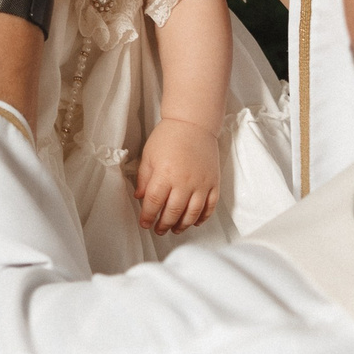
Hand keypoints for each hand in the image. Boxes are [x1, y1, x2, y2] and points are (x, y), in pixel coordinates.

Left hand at [134, 117, 220, 233]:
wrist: (193, 123)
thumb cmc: (168, 136)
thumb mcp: (149, 156)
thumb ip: (143, 178)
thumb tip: (139, 197)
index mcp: (164, 174)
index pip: (153, 203)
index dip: (148, 217)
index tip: (145, 223)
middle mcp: (183, 182)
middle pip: (172, 212)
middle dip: (163, 225)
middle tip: (159, 230)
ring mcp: (201, 183)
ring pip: (192, 214)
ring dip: (182, 225)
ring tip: (175, 229)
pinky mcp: (213, 182)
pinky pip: (210, 206)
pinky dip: (202, 217)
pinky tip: (195, 222)